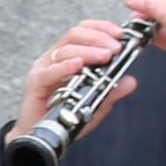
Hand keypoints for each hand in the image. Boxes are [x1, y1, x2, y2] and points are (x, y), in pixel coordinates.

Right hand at [9, 22, 133, 148]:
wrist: (41, 137)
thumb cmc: (65, 116)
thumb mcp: (95, 103)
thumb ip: (111, 91)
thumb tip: (130, 81)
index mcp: (68, 56)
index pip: (84, 31)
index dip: (103, 28)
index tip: (121, 34)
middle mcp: (55, 58)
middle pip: (75, 34)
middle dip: (99, 37)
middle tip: (116, 48)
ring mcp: (44, 68)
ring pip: (65, 49)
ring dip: (88, 50)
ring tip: (105, 56)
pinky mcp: (35, 83)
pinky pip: (50, 71)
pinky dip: (65, 66)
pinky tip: (78, 66)